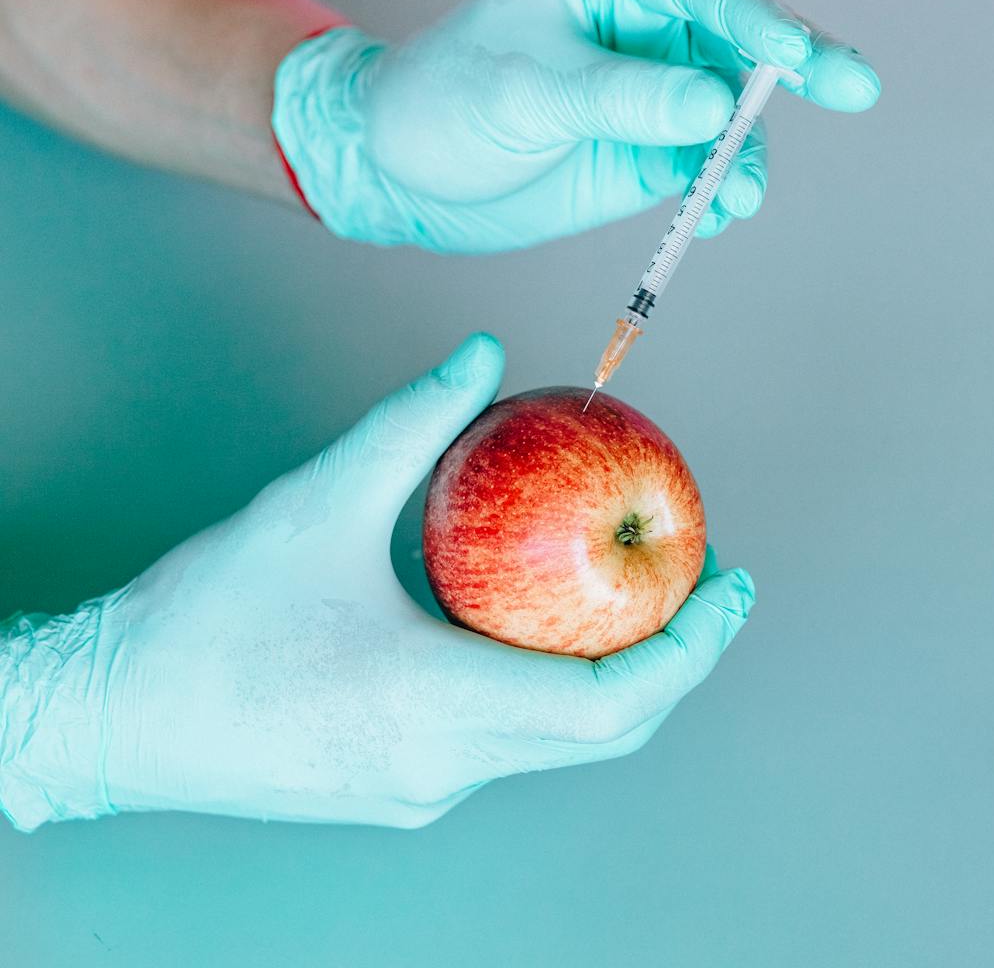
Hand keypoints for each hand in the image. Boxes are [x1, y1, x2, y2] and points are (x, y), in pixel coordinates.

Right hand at [0, 335, 753, 830]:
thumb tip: (487, 354)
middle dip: (672, 658)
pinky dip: (545, 684)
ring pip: (553, 743)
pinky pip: (502, 742)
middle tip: (706, 577)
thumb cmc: (208, 613)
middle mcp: (440, 769)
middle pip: (601, 733)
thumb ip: (414, 422)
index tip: (733, 581)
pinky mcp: (390, 786)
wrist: (109, 713)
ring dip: (610, 672)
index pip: (611, 702)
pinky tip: (537, 620)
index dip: (691, 645)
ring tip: (635, 588)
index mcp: (435, 708)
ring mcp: (415, 791)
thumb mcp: (317, 499)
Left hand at [272, 0, 879, 250]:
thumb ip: (622, 99)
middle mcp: (647, 20)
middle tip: (853, 86)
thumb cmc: (443, 100)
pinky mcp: (651, 144)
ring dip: (748, 150)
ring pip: (735, 109)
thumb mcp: (526, 94)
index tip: (797, 54)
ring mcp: (655, 84)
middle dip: (794, 66)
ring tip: (738, 194)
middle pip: (741, 39)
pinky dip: (722, 185)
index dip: (756, 16)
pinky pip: (709, 161)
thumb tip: (717, 107)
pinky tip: (723, 208)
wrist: (398, 169)